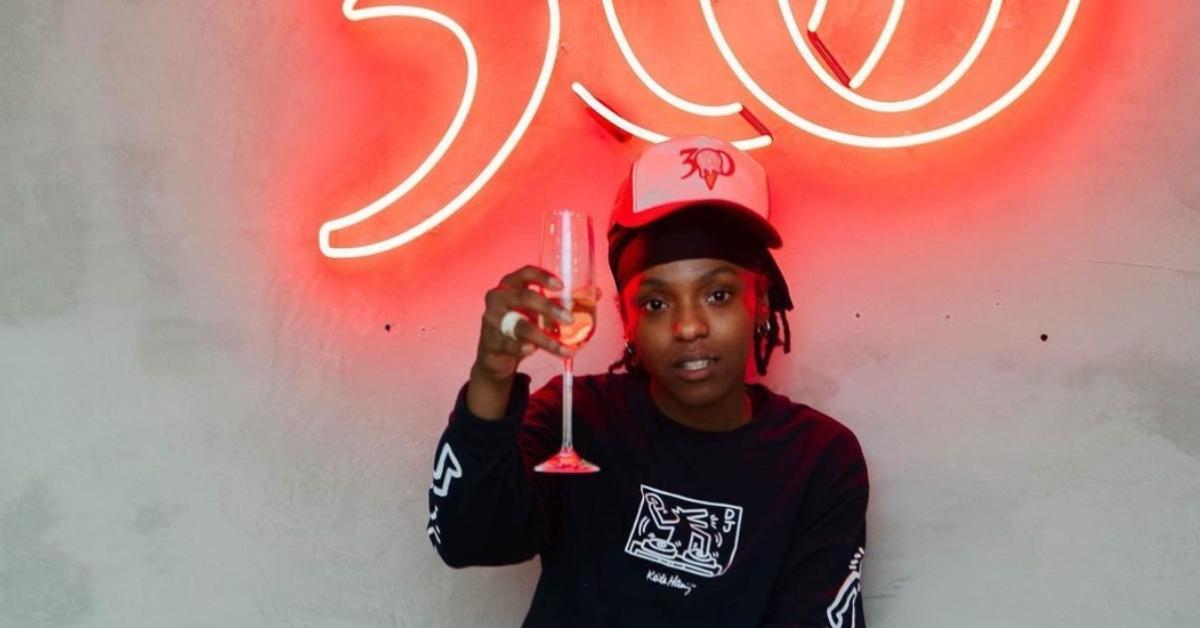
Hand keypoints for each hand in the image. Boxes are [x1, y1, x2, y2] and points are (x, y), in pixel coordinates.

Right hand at [473, 265, 576, 381]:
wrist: (494, 354)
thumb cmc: (519, 324)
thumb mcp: (536, 310)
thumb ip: (562, 301)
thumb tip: (596, 293)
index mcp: (510, 285)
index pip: (524, 273)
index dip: (542, 277)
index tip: (561, 286)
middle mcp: (498, 299)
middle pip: (524, 298)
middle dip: (549, 308)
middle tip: (569, 319)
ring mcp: (492, 321)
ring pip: (521, 326)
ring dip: (544, 338)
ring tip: (564, 348)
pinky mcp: (491, 342)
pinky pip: (510, 344)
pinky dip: (522, 348)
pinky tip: (532, 350)